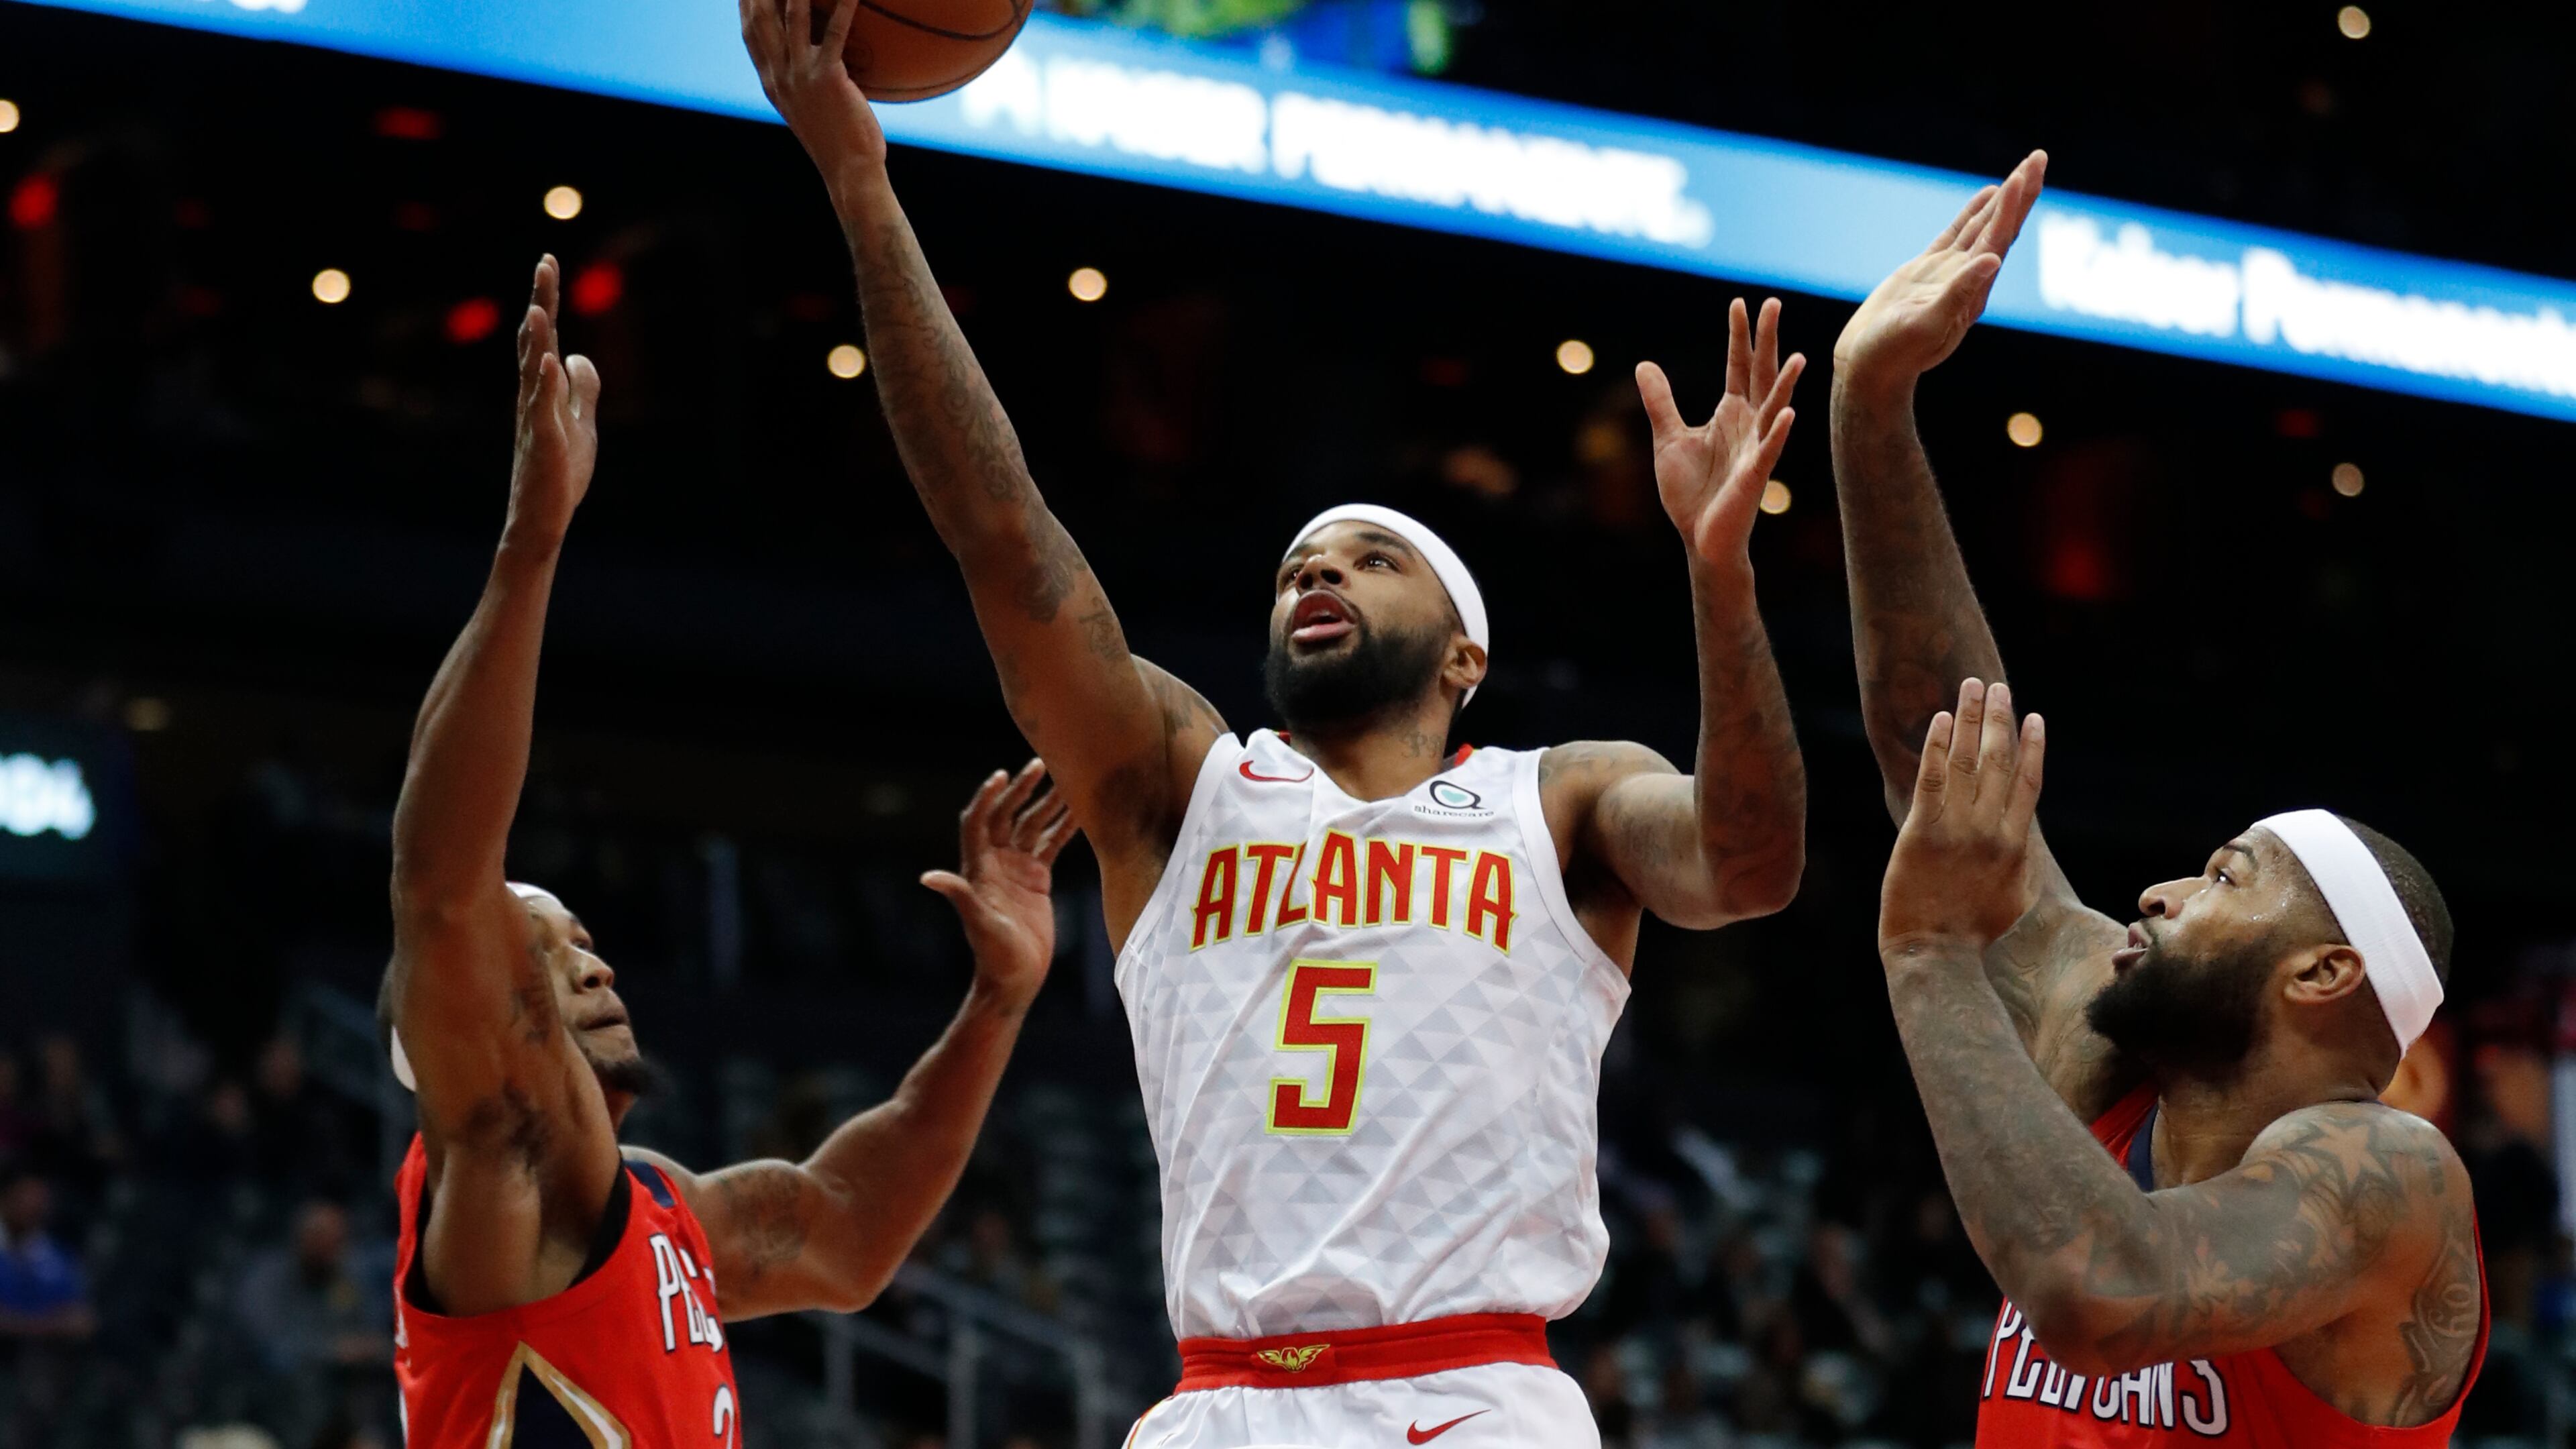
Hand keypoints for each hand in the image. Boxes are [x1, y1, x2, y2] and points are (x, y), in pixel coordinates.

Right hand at [505, 257, 601, 549]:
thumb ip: (582, 389)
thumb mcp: (581, 423)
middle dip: (541, 303)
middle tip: (544, 264)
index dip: (547, 299)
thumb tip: (579, 356)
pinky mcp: (543, 444)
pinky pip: (542, 410)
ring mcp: (535, 419)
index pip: (544, 336)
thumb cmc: (558, 473)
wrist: (543, 518)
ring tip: (540, 307)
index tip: (548, 261)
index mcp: (543, 390)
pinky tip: (549, 362)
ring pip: (533, 371)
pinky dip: (545, 385)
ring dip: (537, 338)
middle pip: (535, 342)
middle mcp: (533, 397)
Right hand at [741, 0, 886, 175]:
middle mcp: (779, 76)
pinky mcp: (827, 79)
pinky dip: (841, 7)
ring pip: (791, 18)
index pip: (750, 36)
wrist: (848, 170)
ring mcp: (800, 76)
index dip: (745, 6)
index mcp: (772, 83)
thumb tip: (815, 59)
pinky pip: (833, 34)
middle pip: (760, 19)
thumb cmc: (838, 141)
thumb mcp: (812, 109)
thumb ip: (805, 82)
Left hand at [922, 760, 1074, 1011]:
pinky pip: (1051, 844)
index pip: (979, 821)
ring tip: (1070, 780)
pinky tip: (1082, 812)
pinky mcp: (1037, 878)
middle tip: (1041, 765)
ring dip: (1048, 804)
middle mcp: (996, 862)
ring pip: (1032, 826)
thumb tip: (928, 877)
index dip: (988, 797)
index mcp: (979, 868)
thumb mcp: (979, 925)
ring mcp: (1017, 868)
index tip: (1002, 775)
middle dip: (1022, 790)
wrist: (1016, 978)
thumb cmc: (995, 956)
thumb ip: (960, 897)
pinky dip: (1064, 828)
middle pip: (1007, 815)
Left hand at [1637, 297, 1804, 567]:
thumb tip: (1644, 364)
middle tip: (1773, 303)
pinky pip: (1769, 450)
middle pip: (1760, 375)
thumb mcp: (1668, 438)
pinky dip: (1777, 432)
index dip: (1739, 336)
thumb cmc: (1691, 492)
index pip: (1739, 366)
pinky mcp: (1755, 476)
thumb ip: (1660, 401)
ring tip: (1797, 356)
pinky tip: (1788, 413)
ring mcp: (1756, 449)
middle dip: (1766, 341)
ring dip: (1784, 384)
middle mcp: (1749, 425)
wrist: (1700, 538)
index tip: (1740, 303)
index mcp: (1730, 414)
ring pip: (1773, 409)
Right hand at [1834, 150, 2045, 394]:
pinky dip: (1973, 213)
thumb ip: (1958, 294)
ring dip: (2003, 199)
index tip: (2027, 171)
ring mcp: (1950, 274)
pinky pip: (1957, 234)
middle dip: (2020, 192)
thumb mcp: (1927, 325)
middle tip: (2039, 156)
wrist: (1870, 368)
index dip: (2014, 204)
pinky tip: (1986, 195)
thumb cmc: (1894, 353)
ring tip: (2022, 170)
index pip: (1999, 237)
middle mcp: (1969, 279)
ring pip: (1983, 226)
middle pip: (2001, 226)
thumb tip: (1992, 260)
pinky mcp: (1928, 272)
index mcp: (1973, 289)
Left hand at [1879, 679, 2046, 956]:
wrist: (1936, 954)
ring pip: (1967, 762)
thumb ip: (2023, 863)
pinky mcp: (1921, 832)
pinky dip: (1937, 747)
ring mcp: (1957, 830)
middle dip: (1999, 720)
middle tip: (1998, 687)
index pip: (2028, 783)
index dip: (2032, 747)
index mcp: (2015, 845)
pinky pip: (1932, 780)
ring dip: (1969, 720)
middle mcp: (1990, 831)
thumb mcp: (2014, 897)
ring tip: (1970, 687)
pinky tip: (1940, 720)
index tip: (2034, 718)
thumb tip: (2026, 840)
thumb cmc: (1974, 933)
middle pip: (1999, 762)